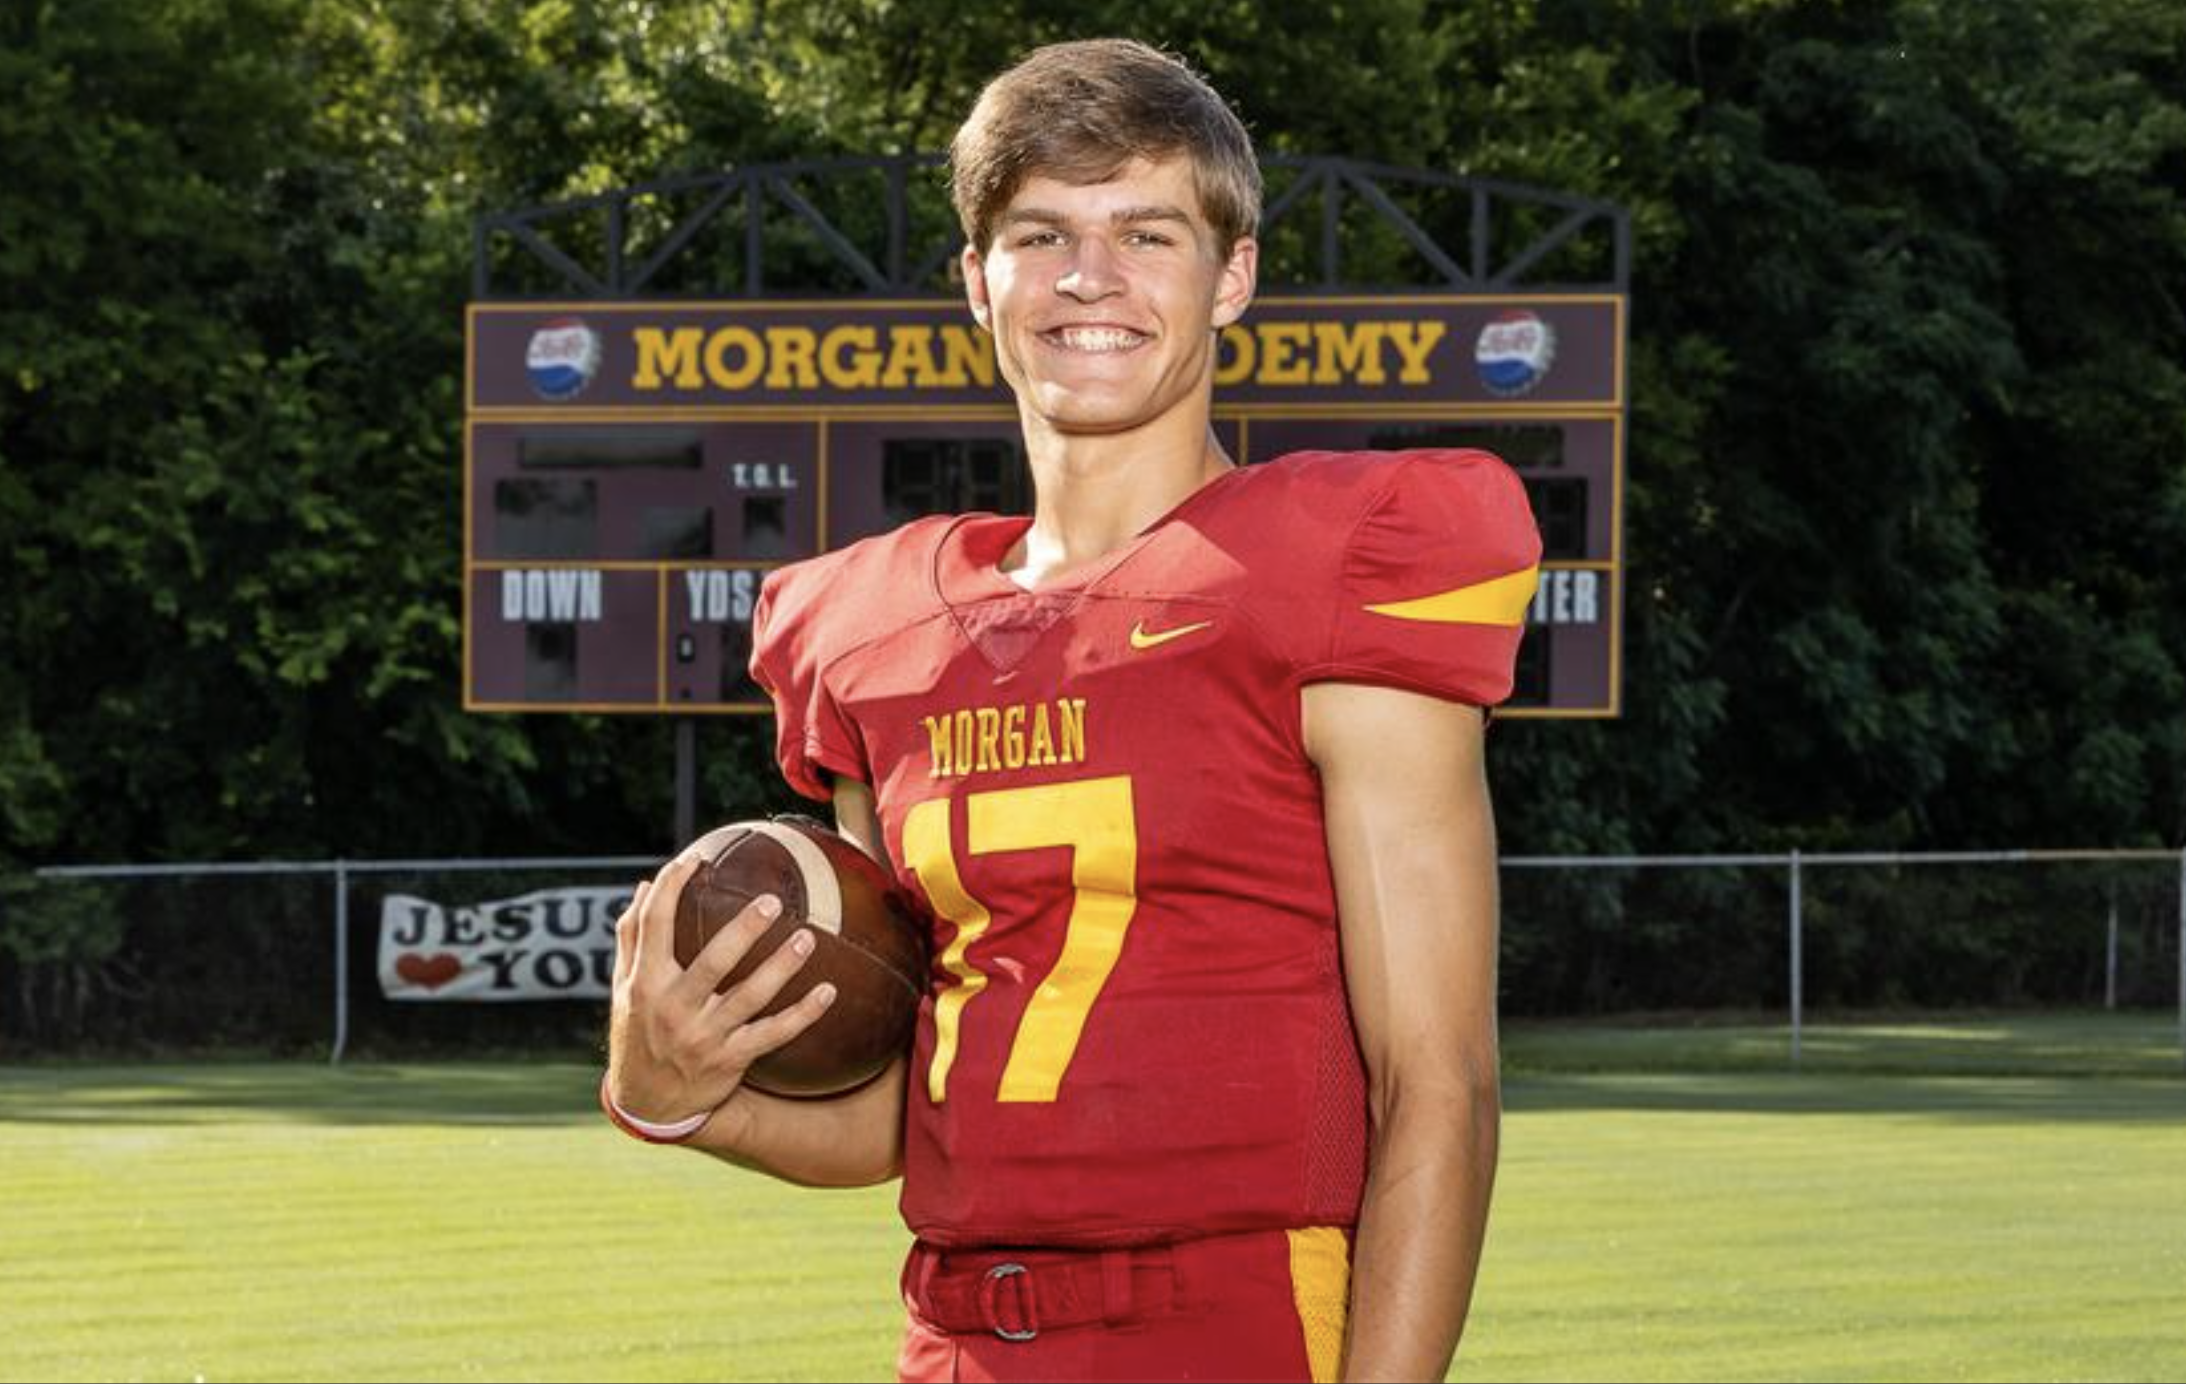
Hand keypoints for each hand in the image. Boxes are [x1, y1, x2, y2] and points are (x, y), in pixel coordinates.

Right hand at [604, 853, 839, 1127]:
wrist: (646, 1105)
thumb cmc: (637, 1032)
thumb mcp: (623, 989)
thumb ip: (632, 939)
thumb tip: (645, 885)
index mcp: (644, 984)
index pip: (654, 926)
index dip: (672, 889)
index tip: (694, 860)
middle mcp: (674, 1008)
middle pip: (713, 960)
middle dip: (744, 929)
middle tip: (772, 901)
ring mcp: (704, 1036)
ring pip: (750, 996)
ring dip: (782, 966)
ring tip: (808, 938)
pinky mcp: (731, 1059)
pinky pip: (773, 1033)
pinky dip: (803, 1014)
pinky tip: (829, 992)